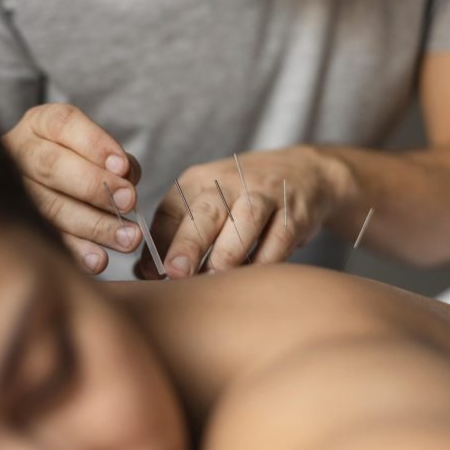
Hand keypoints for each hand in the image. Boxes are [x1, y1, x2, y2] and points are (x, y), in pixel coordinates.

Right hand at [3, 104, 142, 273]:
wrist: (38, 182)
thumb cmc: (80, 162)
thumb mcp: (94, 147)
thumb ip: (113, 159)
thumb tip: (126, 178)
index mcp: (40, 124)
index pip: (63, 124)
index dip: (94, 144)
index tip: (123, 166)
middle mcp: (18, 151)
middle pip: (52, 166)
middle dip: (94, 187)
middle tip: (128, 202)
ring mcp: (11, 189)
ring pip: (48, 208)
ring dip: (93, 226)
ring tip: (127, 239)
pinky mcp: (16, 225)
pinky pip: (45, 239)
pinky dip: (75, 252)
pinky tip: (98, 261)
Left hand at [137, 146, 346, 278]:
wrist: (303, 171)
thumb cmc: (241, 199)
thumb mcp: (205, 205)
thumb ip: (175, 237)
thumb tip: (146, 274)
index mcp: (197, 182)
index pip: (171, 211)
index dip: (160, 243)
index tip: (150, 274)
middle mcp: (228, 182)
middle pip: (206, 210)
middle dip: (189, 242)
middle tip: (177, 272)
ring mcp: (264, 194)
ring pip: (246, 219)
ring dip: (229, 252)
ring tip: (216, 278)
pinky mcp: (294, 211)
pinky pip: (280, 238)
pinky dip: (266, 261)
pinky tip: (253, 278)